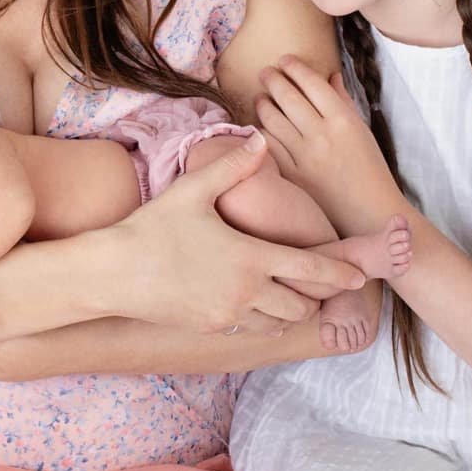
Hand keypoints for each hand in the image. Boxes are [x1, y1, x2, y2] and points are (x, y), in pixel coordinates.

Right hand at [115, 133, 365, 334]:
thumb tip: (259, 141)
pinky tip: (252, 300)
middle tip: (319, 282)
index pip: (310, 269)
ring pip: (280, 322)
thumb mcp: (192, 190)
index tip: (359, 275)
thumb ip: (232, 167)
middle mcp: (246, 292)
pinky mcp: (212, 328)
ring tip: (289, 291)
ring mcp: (229, 315)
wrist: (113, 274)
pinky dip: (263, 318)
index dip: (339, 272)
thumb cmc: (152, 228)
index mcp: (250, 257)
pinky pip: (253, 329)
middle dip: (316, 295)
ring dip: (290, 308)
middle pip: (302, 304)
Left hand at [256, 56, 401, 234]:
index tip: (284, 60)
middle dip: (273, 78)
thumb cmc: (370, 170)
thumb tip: (330, 75)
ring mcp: (304, 156)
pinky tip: (262, 125)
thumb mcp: (362, 131)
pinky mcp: (291, 175)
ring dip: (263, 102)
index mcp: (344, 120)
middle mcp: (322, 135)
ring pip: (272, 118)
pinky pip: (268, 144)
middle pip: (288, 96)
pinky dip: (261, 130)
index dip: (294, 67)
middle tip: (266, 72)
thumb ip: (343, 102)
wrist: (369, 213)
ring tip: (262, 97)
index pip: (312, 83)